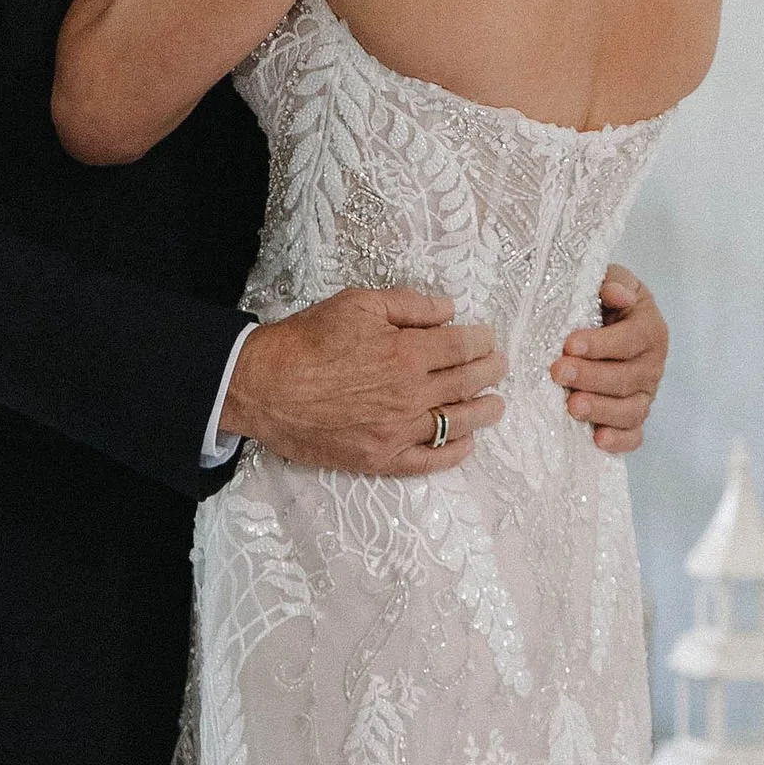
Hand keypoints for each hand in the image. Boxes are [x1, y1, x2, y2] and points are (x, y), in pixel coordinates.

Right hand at [222, 288, 504, 474]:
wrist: (263, 386)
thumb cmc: (307, 341)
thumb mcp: (358, 303)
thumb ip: (409, 304)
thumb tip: (449, 310)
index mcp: (407, 353)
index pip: (464, 347)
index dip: (482, 341)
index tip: (488, 339)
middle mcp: (410, 394)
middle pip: (468, 383)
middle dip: (490, 372)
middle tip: (499, 367)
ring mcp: (398, 431)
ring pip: (459, 423)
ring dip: (485, 412)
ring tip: (496, 404)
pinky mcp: (380, 458)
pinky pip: (430, 460)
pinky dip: (455, 452)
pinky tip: (467, 443)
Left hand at [551, 265, 667, 452]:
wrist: (608, 325)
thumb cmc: (604, 302)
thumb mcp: (610, 282)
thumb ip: (613, 282)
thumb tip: (615, 294)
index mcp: (650, 330)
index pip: (631, 340)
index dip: (602, 344)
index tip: (570, 344)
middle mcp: (652, 365)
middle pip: (627, 377)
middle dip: (591, 377)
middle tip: (558, 372)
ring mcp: (644, 395)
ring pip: (629, 409)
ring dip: (601, 410)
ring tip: (572, 406)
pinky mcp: (634, 418)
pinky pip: (634, 435)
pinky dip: (619, 441)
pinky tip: (598, 440)